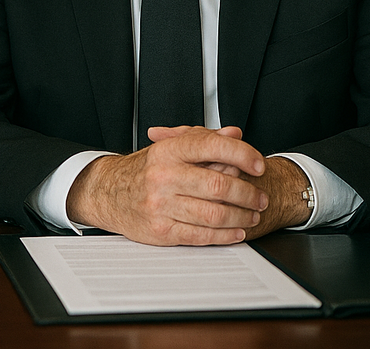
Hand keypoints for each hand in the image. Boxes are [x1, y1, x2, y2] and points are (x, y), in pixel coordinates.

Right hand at [148, 127, 313, 239]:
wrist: (108, 193)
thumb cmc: (144, 170)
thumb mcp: (169, 147)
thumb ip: (203, 139)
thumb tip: (233, 134)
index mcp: (168, 151)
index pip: (212, 146)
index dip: (243, 154)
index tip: (258, 164)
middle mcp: (163, 176)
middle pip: (219, 186)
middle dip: (248, 194)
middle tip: (260, 198)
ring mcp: (161, 205)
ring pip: (215, 215)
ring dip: (242, 217)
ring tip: (252, 215)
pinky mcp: (161, 230)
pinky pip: (202, 236)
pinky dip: (226, 236)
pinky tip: (235, 231)